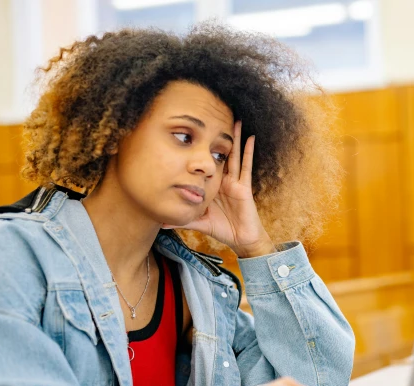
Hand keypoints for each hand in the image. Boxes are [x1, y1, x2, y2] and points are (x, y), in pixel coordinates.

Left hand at [167, 121, 275, 257]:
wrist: (241, 240)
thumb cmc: (222, 229)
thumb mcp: (199, 222)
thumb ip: (183, 220)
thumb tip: (162, 223)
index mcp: (213, 186)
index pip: (205, 165)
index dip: (201, 151)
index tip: (193, 134)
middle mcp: (223, 180)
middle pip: (220, 155)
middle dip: (218, 138)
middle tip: (215, 117)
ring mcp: (235, 182)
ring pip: (234, 155)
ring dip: (235, 138)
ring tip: (235, 120)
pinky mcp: (244, 187)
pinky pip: (246, 167)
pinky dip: (249, 152)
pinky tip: (251, 137)